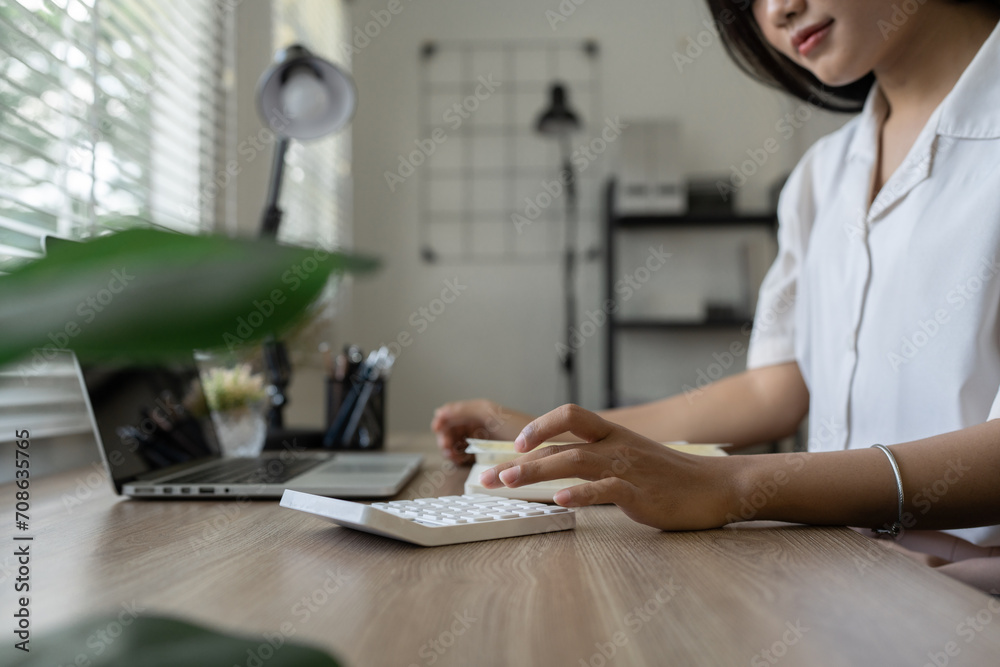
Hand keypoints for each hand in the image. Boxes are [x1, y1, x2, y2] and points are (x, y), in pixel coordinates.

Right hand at [430, 399, 527, 464]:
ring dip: (450, 449)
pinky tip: (461, 460)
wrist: (545, 446)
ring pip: (455, 444)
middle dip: (445, 438)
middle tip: (448, 448)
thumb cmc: (520, 427)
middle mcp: (479, 424)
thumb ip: (463, 410)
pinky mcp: (486, 456)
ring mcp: (482, 440)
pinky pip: (465, 456)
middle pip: (450, 430)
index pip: (450, 414)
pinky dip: (459, 458)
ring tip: (454, 455)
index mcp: (479, 411)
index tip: (437, 430)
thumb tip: (440, 411)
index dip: (442, 421)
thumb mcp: (489, 414)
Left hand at [477, 404, 739, 530]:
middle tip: (490, 477)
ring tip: (508, 483)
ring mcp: (627, 467)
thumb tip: (553, 469)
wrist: (717, 487)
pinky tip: (561, 501)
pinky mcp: (640, 493)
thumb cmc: (668, 476)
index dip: (539, 427)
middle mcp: (615, 445)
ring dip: (537, 472)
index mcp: (612, 434)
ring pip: (575, 462)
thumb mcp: (628, 459)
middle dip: (521, 459)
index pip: (569, 416)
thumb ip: (596, 459)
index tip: (514, 446)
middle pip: (562, 442)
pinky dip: (582, 494)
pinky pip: (606, 490)